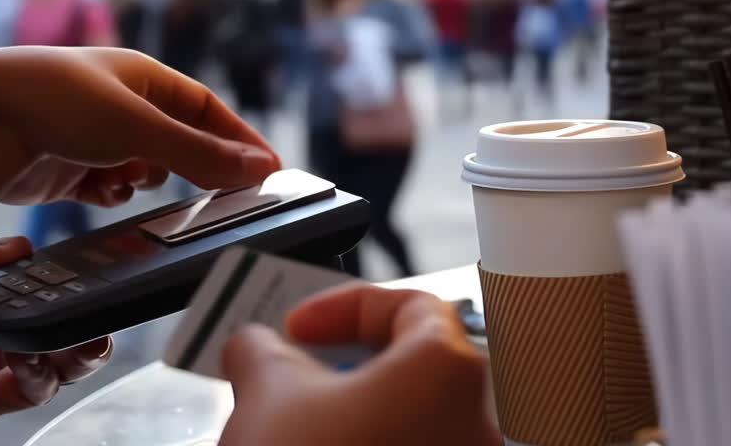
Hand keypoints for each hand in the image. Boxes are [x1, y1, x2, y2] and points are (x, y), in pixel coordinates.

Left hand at [0, 47, 279, 205]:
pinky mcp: (68, 171)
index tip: (273, 171)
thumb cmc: (51, 100)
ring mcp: (94, 139)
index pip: (208, 109)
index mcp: (143, 77)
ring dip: (143, 181)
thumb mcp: (137, 127)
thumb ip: (199, 154)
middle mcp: (122, 105)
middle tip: (222, 200)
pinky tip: (97, 189)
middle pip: (179, 144)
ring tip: (126, 177)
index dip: (240, 140)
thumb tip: (261, 168)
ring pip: (144, 172)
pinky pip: (108, 192)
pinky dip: (109, 195)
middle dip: (193, 169)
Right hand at [219, 284, 499, 445]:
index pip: (410, 305)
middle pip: (415, 368)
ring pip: (412, 421)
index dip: (344, 307)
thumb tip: (253, 345)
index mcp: (446, 372)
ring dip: (354, 413)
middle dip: (346, 364)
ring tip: (295, 425)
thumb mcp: (265, 394)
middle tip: (293, 371)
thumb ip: (260, 348)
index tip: (297, 327)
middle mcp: (477, 424)